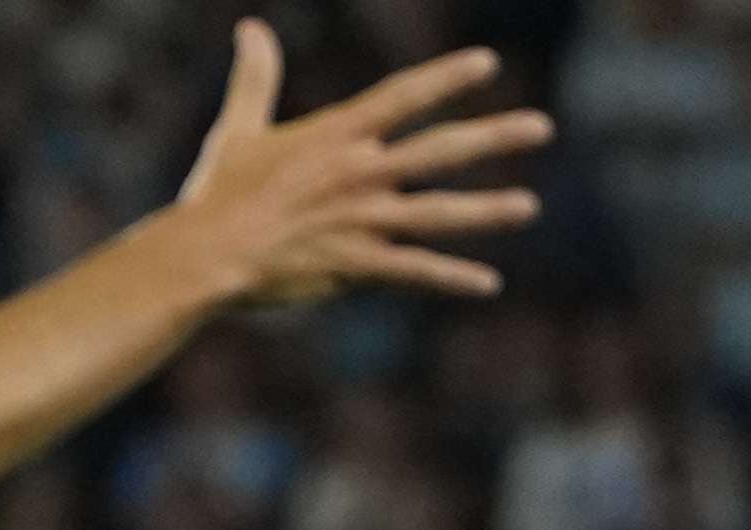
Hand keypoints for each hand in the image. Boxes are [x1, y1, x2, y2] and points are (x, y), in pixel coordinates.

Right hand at [170, 22, 550, 306]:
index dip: (447, 78)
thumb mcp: (238, 128)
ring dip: (488, 210)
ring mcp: (362, 219)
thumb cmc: (218, 195)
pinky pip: (414, 270)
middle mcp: (360, 172)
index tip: (488, 64)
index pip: (403, 96)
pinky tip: (488, 283)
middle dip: (494, 136)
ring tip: (530, 206)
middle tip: (542, 127)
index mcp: (336, 135)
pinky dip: (451, 278)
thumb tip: (250, 27)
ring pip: (439, 211)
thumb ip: (256, 77)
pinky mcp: (356, 264)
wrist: (208, 255)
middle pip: (440, 148)